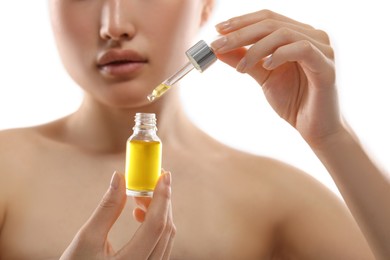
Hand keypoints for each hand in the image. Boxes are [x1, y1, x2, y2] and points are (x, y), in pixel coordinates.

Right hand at [60, 171, 174, 259]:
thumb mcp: (86, 239)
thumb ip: (107, 208)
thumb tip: (119, 177)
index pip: (156, 226)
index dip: (162, 197)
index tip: (164, 175)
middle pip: (165, 230)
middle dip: (161, 201)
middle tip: (148, 181)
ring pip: (166, 237)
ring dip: (159, 212)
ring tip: (140, 196)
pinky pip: (161, 244)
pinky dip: (155, 225)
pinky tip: (140, 214)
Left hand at [211, 10, 341, 146]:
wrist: (314, 129)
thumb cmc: (292, 101)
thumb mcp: (263, 76)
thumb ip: (244, 60)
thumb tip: (218, 49)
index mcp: (297, 34)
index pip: (267, 18)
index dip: (241, 21)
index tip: (217, 30)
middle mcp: (312, 35)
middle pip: (271, 23)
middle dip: (240, 33)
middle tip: (218, 44)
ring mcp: (322, 49)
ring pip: (283, 34)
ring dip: (255, 49)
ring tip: (240, 68)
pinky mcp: (326, 66)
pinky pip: (302, 49)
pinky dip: (280, 55)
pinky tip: (266, 66)